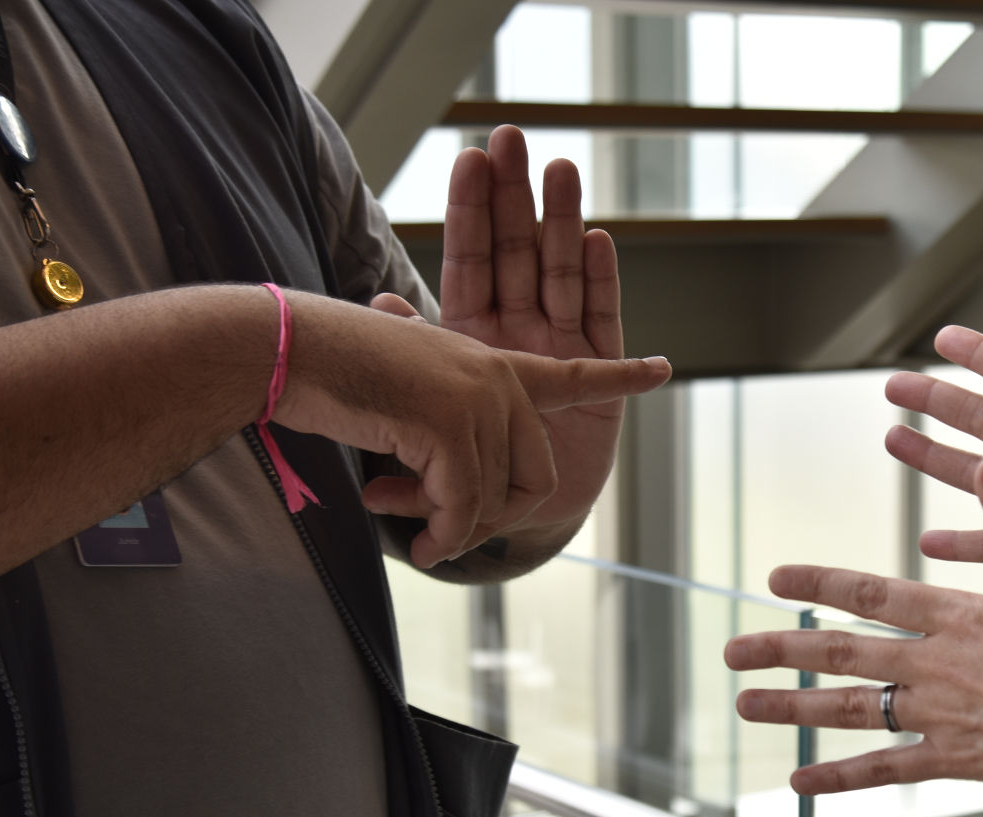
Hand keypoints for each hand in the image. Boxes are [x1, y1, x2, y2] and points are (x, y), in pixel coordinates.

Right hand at [272, 292, 664, 566]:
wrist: (286, 351)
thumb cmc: (330, 376)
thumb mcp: (405, 401)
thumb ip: (440, 439)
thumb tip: (444, 510)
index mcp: (489, 365)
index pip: (569, 374)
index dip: (616, 376)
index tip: (661, 369)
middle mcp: (496, 378)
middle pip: (534, 475)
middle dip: (495, 519)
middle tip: (444, 539)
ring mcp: (479, 397)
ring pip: (493, 498)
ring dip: (452, 530)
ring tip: (409, 533)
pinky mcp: (452, 422)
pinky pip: (464, 505)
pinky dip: (444, 533)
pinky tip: (418, 542)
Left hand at [433, 124, 633, 537]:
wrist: (510, 512)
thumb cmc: (463, 457)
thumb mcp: (423, 411)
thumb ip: (411, 354)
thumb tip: (380, 302)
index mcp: (475, 330)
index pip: (472, 259)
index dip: (471, 210)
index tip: (470, 157)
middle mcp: (519, 326)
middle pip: (518, 250)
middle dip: (514, 195)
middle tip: (511, 139)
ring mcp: (561, 341)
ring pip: (561, 271)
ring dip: (561, 222)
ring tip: (561, 172)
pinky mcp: (596, 369)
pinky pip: (602, 317)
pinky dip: (602, 280)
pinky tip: (599, 240)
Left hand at [724, 460, 982, 816]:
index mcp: (961, 617)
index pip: (870, 592)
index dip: (818, 582)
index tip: (775, 577)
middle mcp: (936, 668)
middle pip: (839, 652)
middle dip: (779, 649)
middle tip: (731, 650)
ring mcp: (939, 718)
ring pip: (848, 710)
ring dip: (791, 707)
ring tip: (745, 705)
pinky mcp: (954, 761)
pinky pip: (884, 770)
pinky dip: (839, 778)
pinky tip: (801, 783)